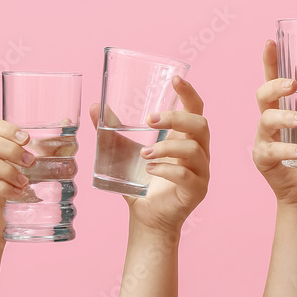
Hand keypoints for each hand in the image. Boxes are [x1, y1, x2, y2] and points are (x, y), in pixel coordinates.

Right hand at [0, 118, 34, 240]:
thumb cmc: (4, 193)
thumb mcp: (23, 170)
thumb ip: (42, 151)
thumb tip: (67, 129)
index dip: (7, 128)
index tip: (27, 139)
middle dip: (10, 149)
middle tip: (30, 162)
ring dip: (7, 169)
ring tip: (24, 182)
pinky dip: (2, 187)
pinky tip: (16, 193)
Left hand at [90, 76, 210, 234]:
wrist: (146, 218)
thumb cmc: (141, 183)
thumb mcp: (124, 152)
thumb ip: (113, 130)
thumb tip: (94, 106)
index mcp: (186, 138)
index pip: (196, 109)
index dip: (189, 92)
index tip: (175, 78)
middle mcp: (199, 151)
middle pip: (200, 125)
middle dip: (176, 118)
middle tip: (149, 121)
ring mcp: (201, 171)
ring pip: (194, 150)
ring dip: (166, 147)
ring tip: (144, 154)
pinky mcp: (197, 190)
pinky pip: (186, 175)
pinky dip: (166, 169)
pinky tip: (149, 169)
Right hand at [252, 39, 296, 206]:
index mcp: (284, 108)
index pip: (273, 80)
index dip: (270, 60)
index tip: (271, 41)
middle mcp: (270, 121)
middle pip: (262, 95)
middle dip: (275, 85)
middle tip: (294, 84)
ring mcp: (264, 140)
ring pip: (266, 120)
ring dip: (286, 117)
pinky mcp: (263, 160)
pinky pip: (273, 150)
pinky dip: (289, 149)